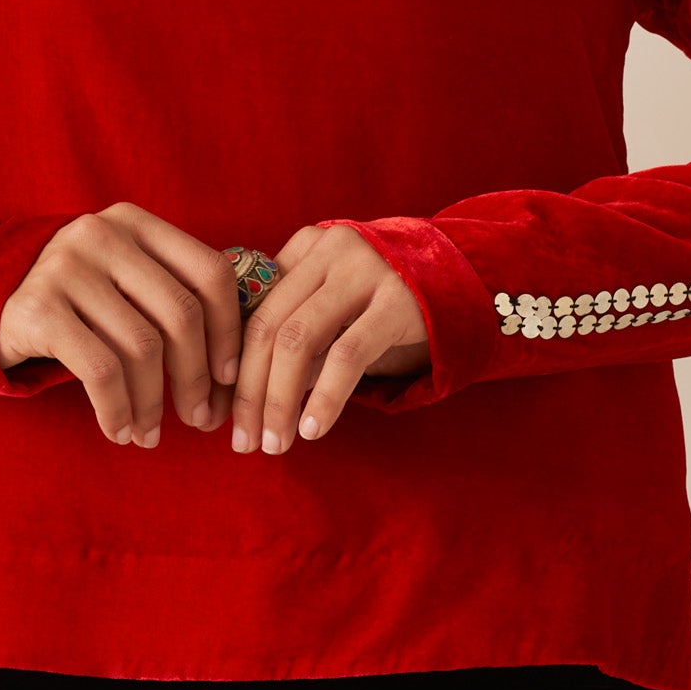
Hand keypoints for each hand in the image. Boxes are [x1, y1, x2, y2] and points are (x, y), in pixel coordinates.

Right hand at [0, 203, 241, 448]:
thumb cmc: (75, 302)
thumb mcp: (121, 278)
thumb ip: (170, 294)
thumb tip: (236, 363)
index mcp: (134, 222)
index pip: (209, 273)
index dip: (228, 330)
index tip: (226, 377)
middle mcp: (102, 234)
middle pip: (180, 314)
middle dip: (195, 378)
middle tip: (198, 419)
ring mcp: (67, 268)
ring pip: (142, 348)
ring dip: (154, 404)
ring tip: (150, 434)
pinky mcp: (39, 309)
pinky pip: (101, 372)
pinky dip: (118, 411)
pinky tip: (120, 430)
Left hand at [230, 224, 430, 454]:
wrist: (469, 276)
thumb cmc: (387, 302)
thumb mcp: (338, 304)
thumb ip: (297, 332)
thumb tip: (245, 397)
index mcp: (306, 246)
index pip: (252, 307)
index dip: (231, 363)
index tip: (222, 411)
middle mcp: (330, 249)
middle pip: (268, 325)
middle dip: (249, 391)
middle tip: (242, 440)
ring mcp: (364, 271)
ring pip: (299, 340)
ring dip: (279, 399)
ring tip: (274, 443)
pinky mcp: (397, 300)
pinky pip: (347, 355)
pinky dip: (325, 396)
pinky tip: (313, 428)